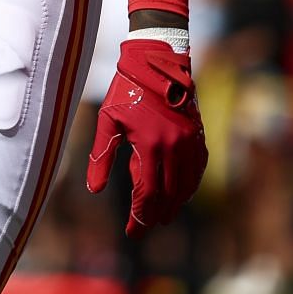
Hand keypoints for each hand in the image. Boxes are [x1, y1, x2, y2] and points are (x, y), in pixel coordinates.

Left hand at [85, 38, 207, 235]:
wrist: (157, 62)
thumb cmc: (127, 90)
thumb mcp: (108, 120)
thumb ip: (101, 156)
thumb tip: (94, 189)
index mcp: (150, 145)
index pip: (147, 193)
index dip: (140, 216)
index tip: (132, 231)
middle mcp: (174, 147)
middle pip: (167, 195)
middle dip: (155, 215)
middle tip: (144, 227)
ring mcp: (190, 142)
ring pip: (186, 185)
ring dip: (174, 204)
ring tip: (162, 216)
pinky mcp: (198, 135)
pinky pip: (197, 169)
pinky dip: (190, 186)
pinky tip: (181, 194)